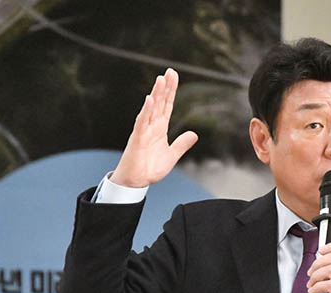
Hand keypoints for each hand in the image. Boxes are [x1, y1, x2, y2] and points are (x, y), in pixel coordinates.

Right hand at [110, 68, 197, 187]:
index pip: (166, 106)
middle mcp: (151, 126)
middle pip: (159, 103)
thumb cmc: (149, 169)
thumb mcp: (171, 155)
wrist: (136, 182)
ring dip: (156, 94)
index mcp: (159, 129)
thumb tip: (194, 134)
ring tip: (161, 80)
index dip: (171, 92)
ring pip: (151, 109)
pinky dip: (146, 111)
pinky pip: (141, 122)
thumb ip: (182, 144)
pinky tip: (149, 100)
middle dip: (165, 87)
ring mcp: (143, 131)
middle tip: (170, 71)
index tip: (174, 77)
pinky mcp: (137, 139)